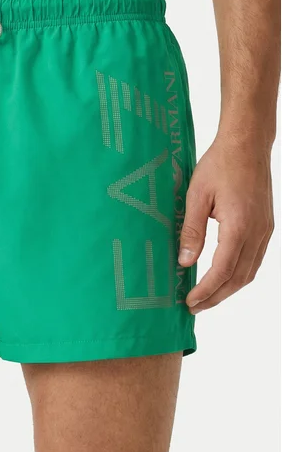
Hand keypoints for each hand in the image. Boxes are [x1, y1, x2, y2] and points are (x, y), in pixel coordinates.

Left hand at [178, 137, 273, 313]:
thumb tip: (185, 262)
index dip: (206, 290)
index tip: (189, 301)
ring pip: (249, 271)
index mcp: (239, 227)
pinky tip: (224, 277)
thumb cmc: (219, 165)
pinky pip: (255, 259)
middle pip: (238, 278)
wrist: (247, 145)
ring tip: (207, 297)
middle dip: (216, 296)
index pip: (222, 270)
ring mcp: (265, 230)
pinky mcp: (266, 226)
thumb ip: (191, 231)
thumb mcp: (196, 196)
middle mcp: (257, 233)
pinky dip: (239, 274)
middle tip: (194, 306)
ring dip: (228, 288)